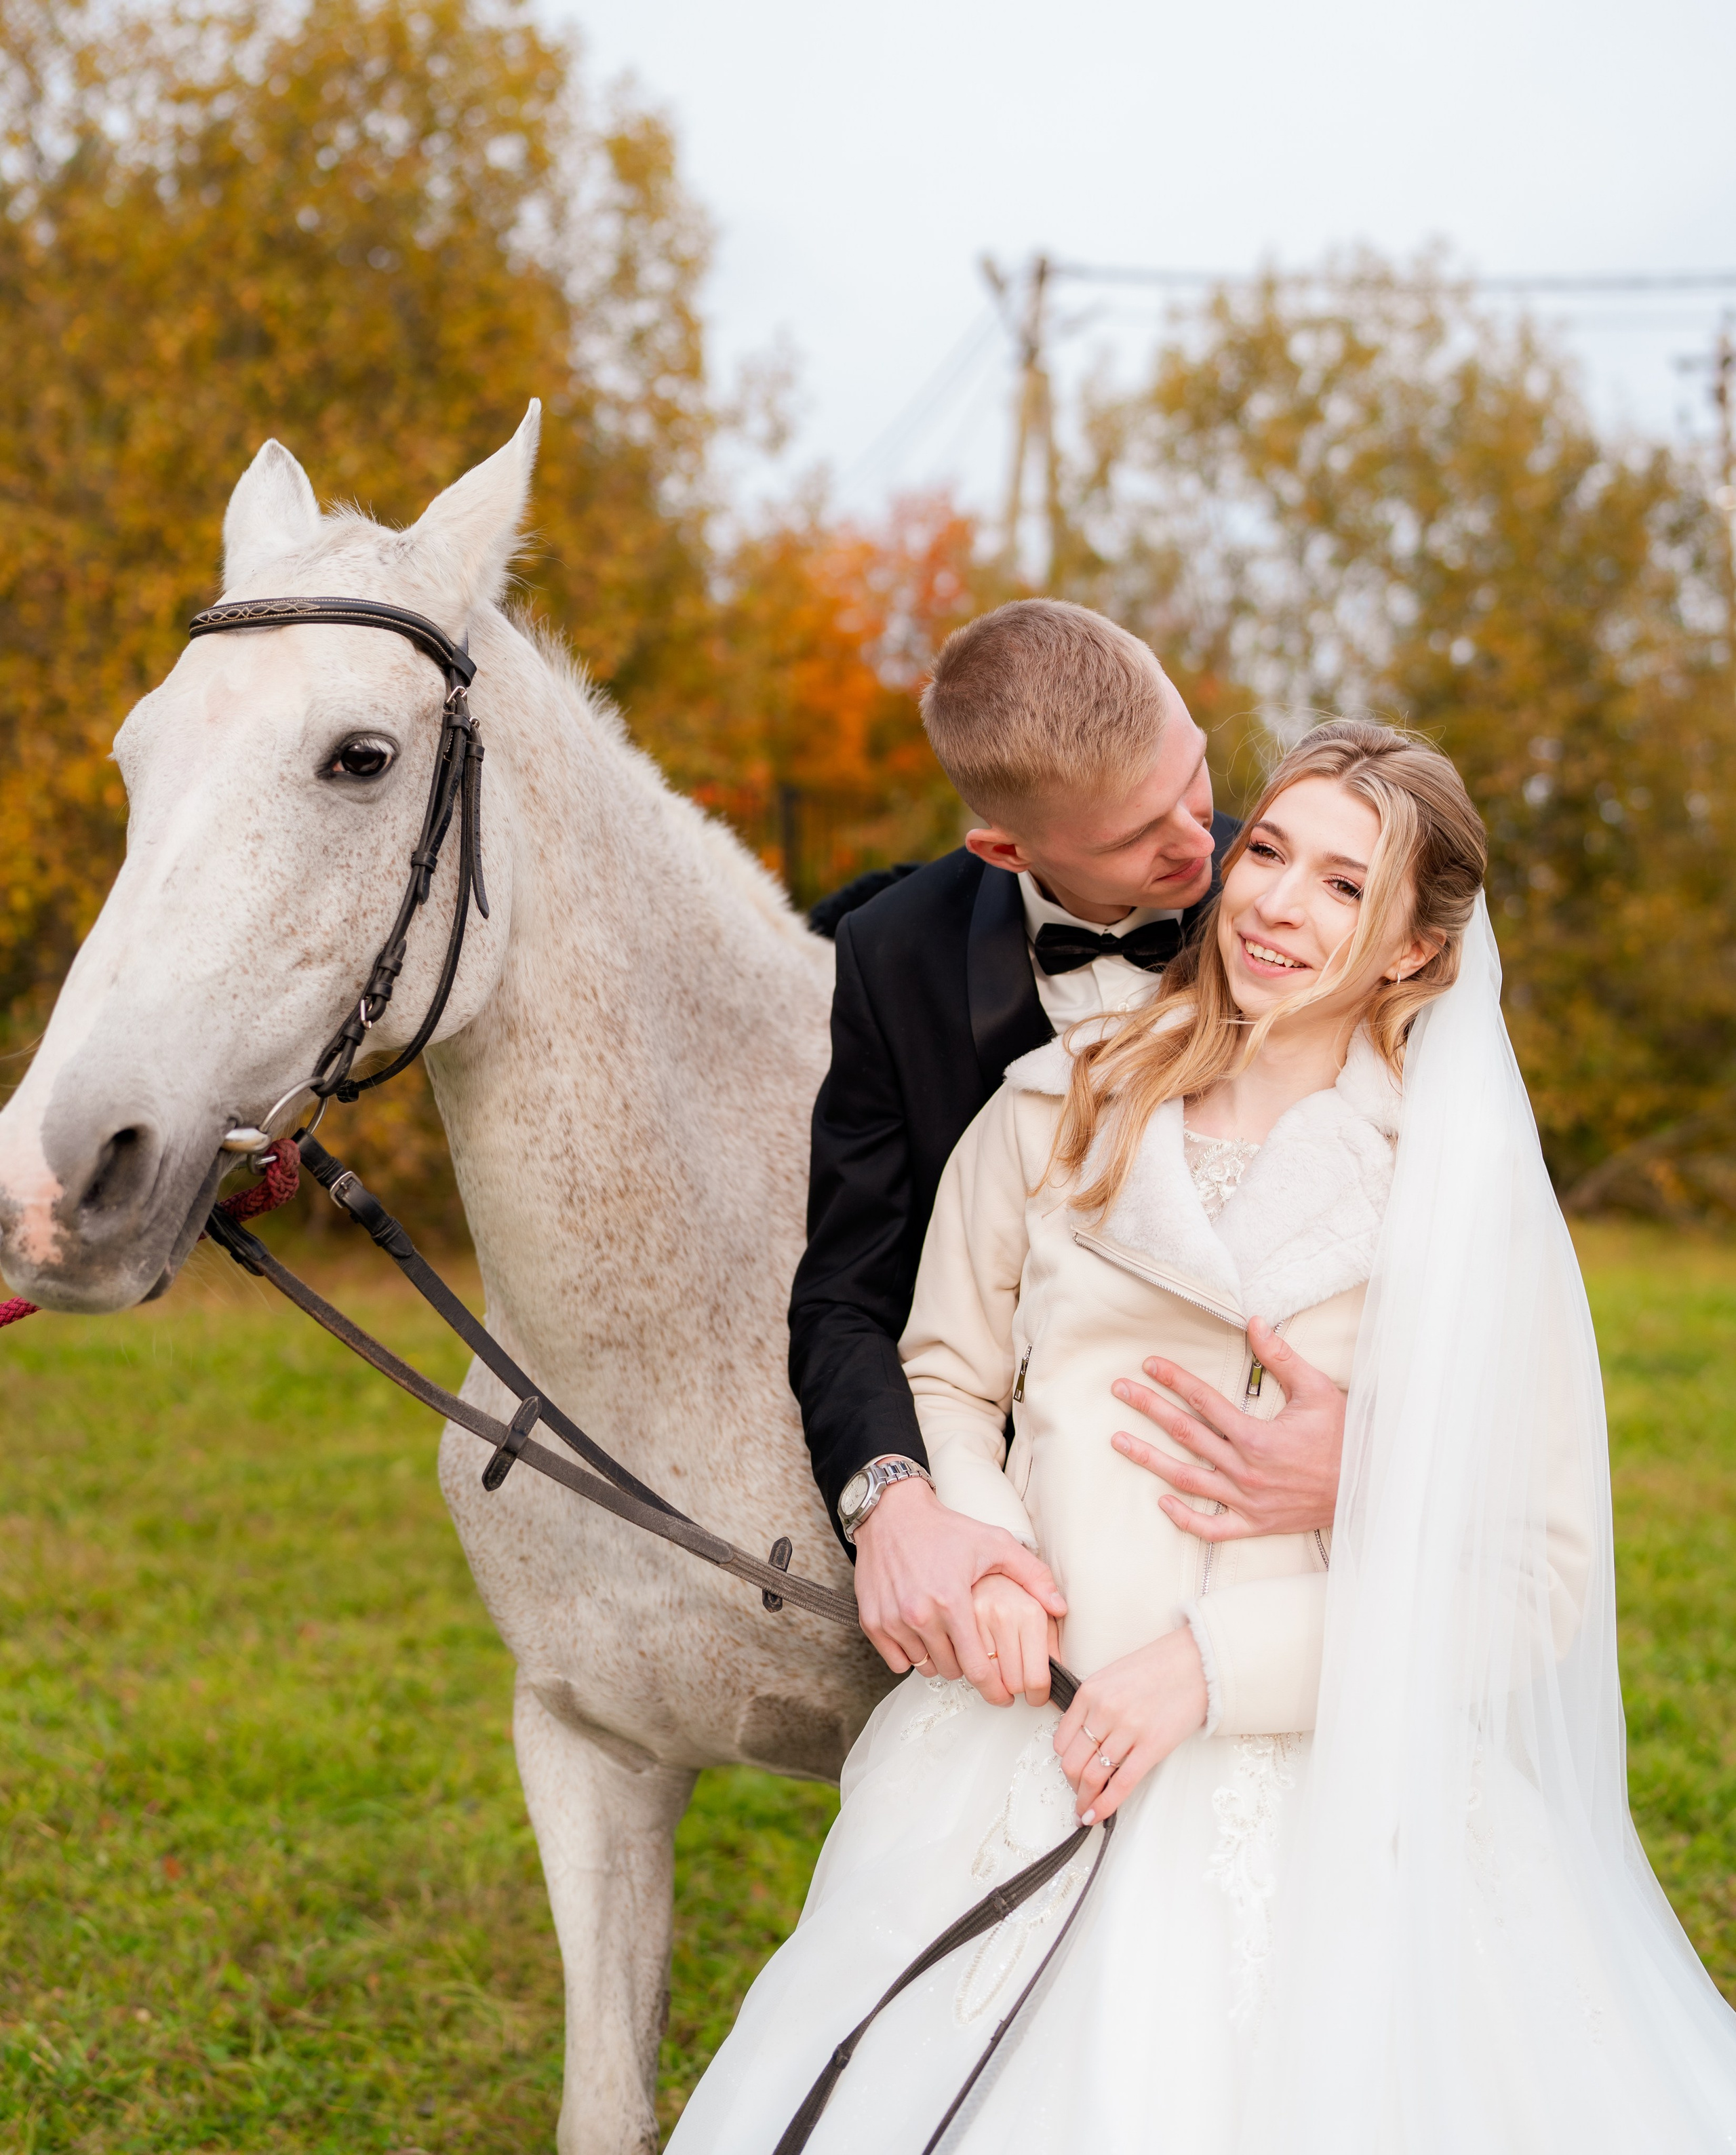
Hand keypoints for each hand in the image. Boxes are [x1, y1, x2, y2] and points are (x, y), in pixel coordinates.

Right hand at [853, 1478, 1065, 1707]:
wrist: (892, 1514)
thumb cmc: (946, 1529)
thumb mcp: (995, 1544)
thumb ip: (1032, 1576)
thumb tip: (1060, 1608)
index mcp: (953, 1602)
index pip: (978, 1668)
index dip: (994, 1689)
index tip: (1003, 1696)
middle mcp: (919, 1615)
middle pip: (952, 1671)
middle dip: (967, 1665)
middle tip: (973, 1648)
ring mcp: (892, 1620)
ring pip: (925, 1667)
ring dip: (939, 1660)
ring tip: (948, 1637)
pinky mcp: (872, 1622)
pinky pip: (898, 1662)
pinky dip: (911, 1656)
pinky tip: (922, 1635)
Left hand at [1053, 1629, 1206, 1822]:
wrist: (1196, 1664)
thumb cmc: (1157, 1670)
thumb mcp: (1112, 1677)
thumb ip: (1093, 1705)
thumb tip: (1083, 1741)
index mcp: (1090, 1693)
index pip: (1062, 1740)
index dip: (1064, 1761)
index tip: (1071, 1771)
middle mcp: (1104, 1710)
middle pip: (1073, 1762)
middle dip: (1072, 1785)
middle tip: (1078, 1794)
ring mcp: (1128, 1729)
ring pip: (1093, 1776)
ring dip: (1085, 1799)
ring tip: (1085, 1809)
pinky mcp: (1152, 1746)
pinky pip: (1121, 1784)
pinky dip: (1104, 1805)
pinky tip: (1096, 1816)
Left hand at [1109, 1315, 1343, 1541]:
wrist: (1369, 1489)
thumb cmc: (1345, 1437)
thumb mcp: (1317, 1391)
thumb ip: (1281, 1358)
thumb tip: (1256, 1322)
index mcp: (1257, 1436)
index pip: (1203, 1400)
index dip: (1174, 1379)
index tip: (1149, 1365)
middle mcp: (1245, 1469)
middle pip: (1185, 1434)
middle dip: (1148, 1409)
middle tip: (1119, 1390)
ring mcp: (1246, 1500)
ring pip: (1187, 1479)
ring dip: (1149, 1459)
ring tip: (1118, 1442)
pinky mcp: (1254, 1524)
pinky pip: (1212, 1527)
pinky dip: (1185, 1518)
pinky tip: (1161, 1502)